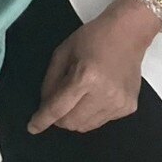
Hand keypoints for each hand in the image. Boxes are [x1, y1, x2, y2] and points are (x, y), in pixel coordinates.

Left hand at [28, 0, 158, 134]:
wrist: (128, 34)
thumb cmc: (93, 38)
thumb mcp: (63, 51)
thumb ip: (51, 80)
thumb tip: (45, 105)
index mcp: (85, 77)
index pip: (59, 108)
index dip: (43, 119)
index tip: (32, 128)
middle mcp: (104, 95)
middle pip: (72, 123)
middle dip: (58, 118)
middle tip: (57, 104)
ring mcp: (118, 104)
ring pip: (87, 126)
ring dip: (75, 117)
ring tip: (78, 96)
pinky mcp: (128, 108)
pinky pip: (102, 121)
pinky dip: (91, 113)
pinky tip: (95, 94)